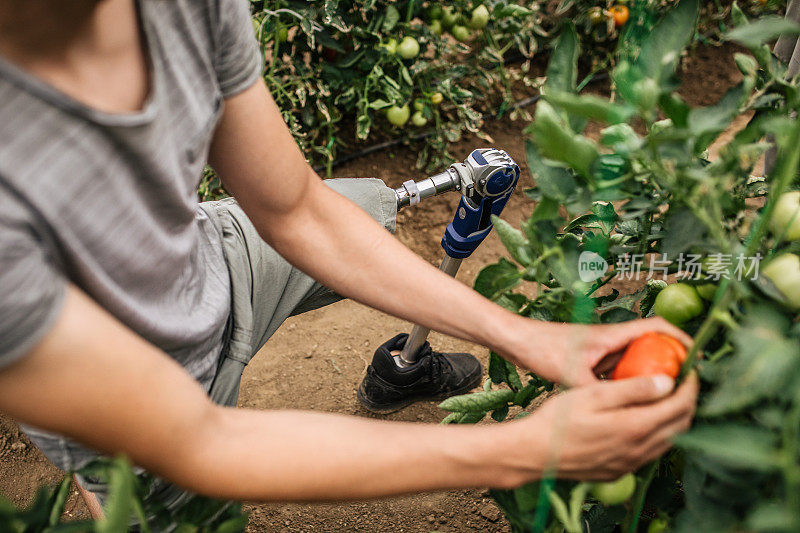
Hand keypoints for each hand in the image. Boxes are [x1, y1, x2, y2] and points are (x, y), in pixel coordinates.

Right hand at [503, 373, 698, 482]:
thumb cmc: (559, 419)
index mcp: (636, 427)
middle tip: (682, 380)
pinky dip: (659, 432)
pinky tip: (644, 419)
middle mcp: (640, 449)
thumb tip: (668, 381)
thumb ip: (633, 388)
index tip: (689, 368)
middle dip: (688, 400)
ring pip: (670, 439)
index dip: (691, 384)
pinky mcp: (621, 470)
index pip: (680, 404)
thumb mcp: (594, 394)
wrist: (535, 453)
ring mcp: (631, 463)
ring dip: (675, 417)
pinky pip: (652, 451)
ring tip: (666, 397)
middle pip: (681, 424)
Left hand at [506, 316, 692, 385]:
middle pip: (651, 345)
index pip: (657, 328)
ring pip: (635, 358)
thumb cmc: (542, 350)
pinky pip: (619, 369)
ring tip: (665, 399)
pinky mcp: (591, 359)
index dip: (681, 339)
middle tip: (685, 389)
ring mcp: (601, 349)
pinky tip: (630, 403)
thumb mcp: (572, 375)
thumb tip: (623, 410)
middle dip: (671, 362)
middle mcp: (611, 339)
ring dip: (650, 373)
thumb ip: (598, 391)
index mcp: (612, 335)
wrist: (516, 341)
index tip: (697, 359)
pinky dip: (628, 381)